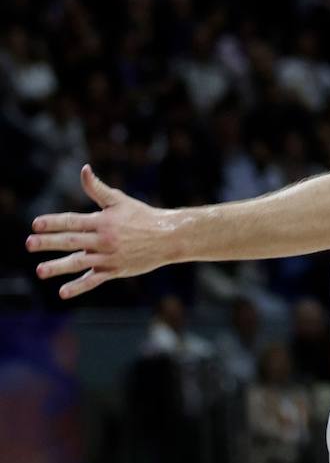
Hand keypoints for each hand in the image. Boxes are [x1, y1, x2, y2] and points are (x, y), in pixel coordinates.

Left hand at [26, 165, 175, 298]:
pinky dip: (78, 287)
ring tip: (39, 270)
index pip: (73, 221)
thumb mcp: (119, 200)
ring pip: (79, 262)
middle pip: (71, 241)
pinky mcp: (114, 271)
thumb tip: (84, 169)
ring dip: (58, 267)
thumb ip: (98, 188)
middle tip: (29, 243)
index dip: (54, 222)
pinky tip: (62, 293)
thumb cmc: (141, 216)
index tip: (35, 224)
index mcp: (103, 221)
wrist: (167, 237)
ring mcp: (108, 257)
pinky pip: (93, 281)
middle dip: (48, 242)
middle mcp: (103, 239)